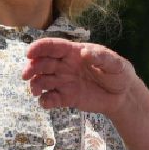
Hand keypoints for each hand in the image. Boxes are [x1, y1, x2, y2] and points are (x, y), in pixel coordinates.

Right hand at [23, 38, 139, 115]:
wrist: (122, 96)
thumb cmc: (119, 73)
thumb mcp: (116, 63)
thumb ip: (102, 57)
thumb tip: (84, 53)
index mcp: (74, 52)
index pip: (53, 47)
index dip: (39, 48)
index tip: (29, 53)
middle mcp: (65, 66)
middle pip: (43, 63)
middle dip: (32, 67)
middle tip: (26, 75)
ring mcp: (64, 82)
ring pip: (43, 81)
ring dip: (35, 84)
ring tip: (35, 90)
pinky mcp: (66, 98)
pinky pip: (51, 99)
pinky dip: (45, 101)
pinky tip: (46, 102)